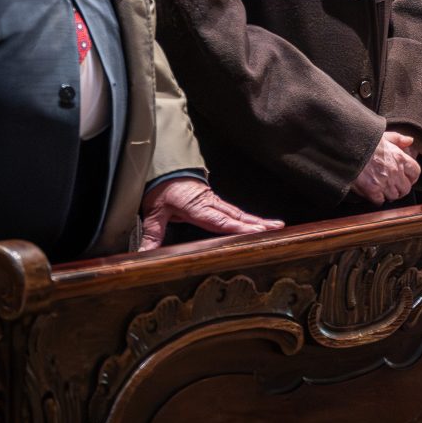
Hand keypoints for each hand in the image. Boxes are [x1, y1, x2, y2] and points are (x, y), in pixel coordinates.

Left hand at [139, 177, 281, 250]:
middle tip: (276, 228)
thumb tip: (145, 255)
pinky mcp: (212, 201)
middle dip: (257, 223)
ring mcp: (212, 201)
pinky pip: (232, 210)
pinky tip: (255, 222)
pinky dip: (246, 217)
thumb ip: (152, 234)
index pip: (221, 220)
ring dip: (256, 220)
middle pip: (236, 215)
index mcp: (197, 206)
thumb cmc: (160, 187)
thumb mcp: (153, 212)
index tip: (256, 230)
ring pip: (238, 213)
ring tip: (276, 226)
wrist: (161, 167)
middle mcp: (209, 203)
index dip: (239, 227)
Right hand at [349, 131, 421, 205]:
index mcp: (400, 158)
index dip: (411, 177)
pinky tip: (374, 193)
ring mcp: (384, 183)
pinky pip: (380, 201)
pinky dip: (377, 199)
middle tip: (394, 186)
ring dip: (389, 194)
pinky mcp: (372, 191)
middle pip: (406, 188)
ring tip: (383, 190)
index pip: (415, 172)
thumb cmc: (364, 140)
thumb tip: (410, 140)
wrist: (347, 148)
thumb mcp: (383, 135)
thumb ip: (398, 138)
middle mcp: (395, 172)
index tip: (407, 178)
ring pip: (394, 196)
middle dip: (401, 188)